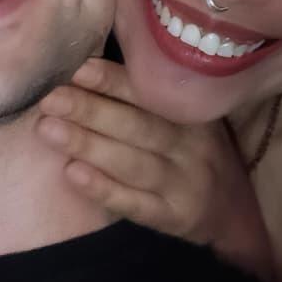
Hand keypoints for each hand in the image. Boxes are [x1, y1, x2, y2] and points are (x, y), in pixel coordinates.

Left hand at [36, 60, 273, 279]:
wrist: (233, 212)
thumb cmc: (193, 151)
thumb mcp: (184, 118)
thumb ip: (147, 96)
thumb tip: (87, 64)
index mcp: (191, 113)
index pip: (149, 93)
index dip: (112, 80)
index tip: (77, 70)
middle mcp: (192, 146)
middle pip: (137, 126)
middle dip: (90, 110)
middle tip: (49, 99)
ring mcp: (184, 184)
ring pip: (132, 163)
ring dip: (88, 145)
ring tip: (48, 129)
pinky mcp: (173, 217)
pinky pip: (135, 204)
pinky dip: (103, 188)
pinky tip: (72, 173)